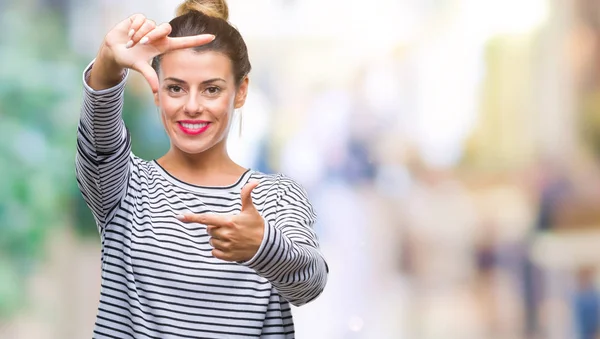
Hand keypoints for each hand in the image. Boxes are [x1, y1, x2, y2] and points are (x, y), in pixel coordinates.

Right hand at [93, 13, 214, 92]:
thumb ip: (150, 77)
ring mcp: (150, 26)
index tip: (212, 37)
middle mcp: (159, 35)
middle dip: (152, 35)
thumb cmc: (130, 59)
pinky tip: (128, 33)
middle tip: (142, 44)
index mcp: (164, 46)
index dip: (198, 40)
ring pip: (151, 24)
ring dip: (139, 34)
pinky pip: (140, 19)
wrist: (114, 50)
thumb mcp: (141, 67)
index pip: (185, 42)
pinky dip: (133, 27)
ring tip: (132, 42)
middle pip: (165, 28)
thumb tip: (156, 92)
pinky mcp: (139, 18)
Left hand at [177, 181, 264, 261]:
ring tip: (232, 237)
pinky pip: (214, 252)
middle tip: (230, 227)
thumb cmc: (256, 225)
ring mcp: (226, 246)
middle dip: (216, 228)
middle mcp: (226, 234)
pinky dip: (218, 250)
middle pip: (209, 230)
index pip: (206, 219)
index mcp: (229, 221)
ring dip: (218, 239)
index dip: (192, 217)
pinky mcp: (227, 256)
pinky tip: (229, 246)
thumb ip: (247, 195)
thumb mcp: (251, 210)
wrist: (266, 246)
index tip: (179, 216)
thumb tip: (255, 181)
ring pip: (212, 241)